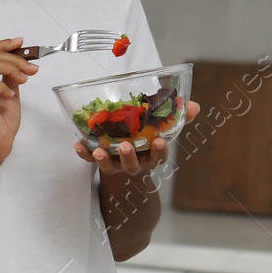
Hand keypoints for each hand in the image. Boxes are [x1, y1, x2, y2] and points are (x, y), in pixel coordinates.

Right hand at [0, 35, 37, 164]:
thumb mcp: (9, 95)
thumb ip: (10, 79)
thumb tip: (19, 64)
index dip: (3, 44)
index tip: (21, 43)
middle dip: (12, 56)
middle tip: (30, 67)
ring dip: (11, 67)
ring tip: (24, 78)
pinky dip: (4, 86)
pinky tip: (11, 95)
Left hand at [73, 100, 201, 176]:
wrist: (127, 160)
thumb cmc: (148, 139)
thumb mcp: (163, 129)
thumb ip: (177, 118)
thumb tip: (194, 105)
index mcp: (150, 156)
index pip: (158, 157)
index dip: (160, 151)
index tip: (160, 141)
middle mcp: (134, 163)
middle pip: (132, 165)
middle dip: (128, 157)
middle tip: (125, 146)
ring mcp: (116, 164)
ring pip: (110, 166)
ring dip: (103, 160)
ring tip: (99, 151)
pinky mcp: (100, 160)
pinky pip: (90, 160)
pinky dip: (84, 154)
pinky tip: (78, 145)